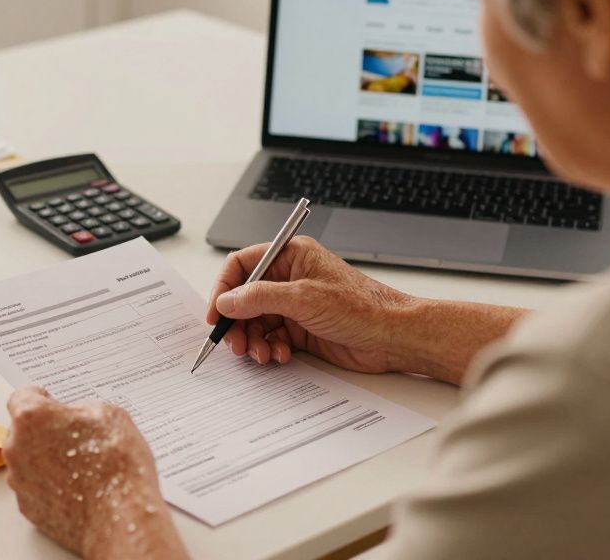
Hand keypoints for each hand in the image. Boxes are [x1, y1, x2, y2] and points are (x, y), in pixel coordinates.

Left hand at [4, 387, 186, 558]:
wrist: (120, 516)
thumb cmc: (115, 465)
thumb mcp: (109, 414)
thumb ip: (81, 409)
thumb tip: (76, 418)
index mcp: (32, 418)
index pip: (22, 396)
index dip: (40, 398)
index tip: (50, 401)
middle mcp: (17, 448)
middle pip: (22, 430)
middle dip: (44, 430)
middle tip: (75, 437)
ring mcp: (20, 480)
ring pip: (27, 460)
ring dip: (46, 458)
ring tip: (81, 467)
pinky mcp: (27, 507)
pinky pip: (34, 487)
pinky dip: (49, 485)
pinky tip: (77, 488)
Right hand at [205, 236, 414, 373]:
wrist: (393, 336)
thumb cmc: (362, 307)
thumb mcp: (304, 298)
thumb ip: (260, 297)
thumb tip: (227, 301)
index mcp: (290, 256)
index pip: (242, 265)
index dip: (224, 288)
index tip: (215, 314)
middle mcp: (290, 278)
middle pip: (245, 298)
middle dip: (237, 322)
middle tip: (235, 344)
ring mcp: (295, 304)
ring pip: (256, 321)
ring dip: (253, 340)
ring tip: (261, 353)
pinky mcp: (301, 329)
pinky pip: (272, 337)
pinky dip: (270, 348)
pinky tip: (280, 355)